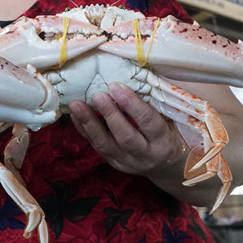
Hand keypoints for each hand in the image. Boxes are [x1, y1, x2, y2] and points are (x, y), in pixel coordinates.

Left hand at [69, 83, 187, 177]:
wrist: (165, 166)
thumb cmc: (167, 134)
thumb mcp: (169, 120)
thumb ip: (153, 104)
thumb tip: (129, 76)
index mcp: (164, 142)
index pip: (149, 123)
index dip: (133, 105)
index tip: (117, 87)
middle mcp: (146, 156)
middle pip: (126, 137)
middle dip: (110, 115)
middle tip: (97, 95)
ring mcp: (127, 162)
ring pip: (105, 145)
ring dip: (89, 123)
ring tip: (76, 104)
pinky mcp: (113, 163)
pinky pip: (95, 146)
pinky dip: (83, 129)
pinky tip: (74, 114)